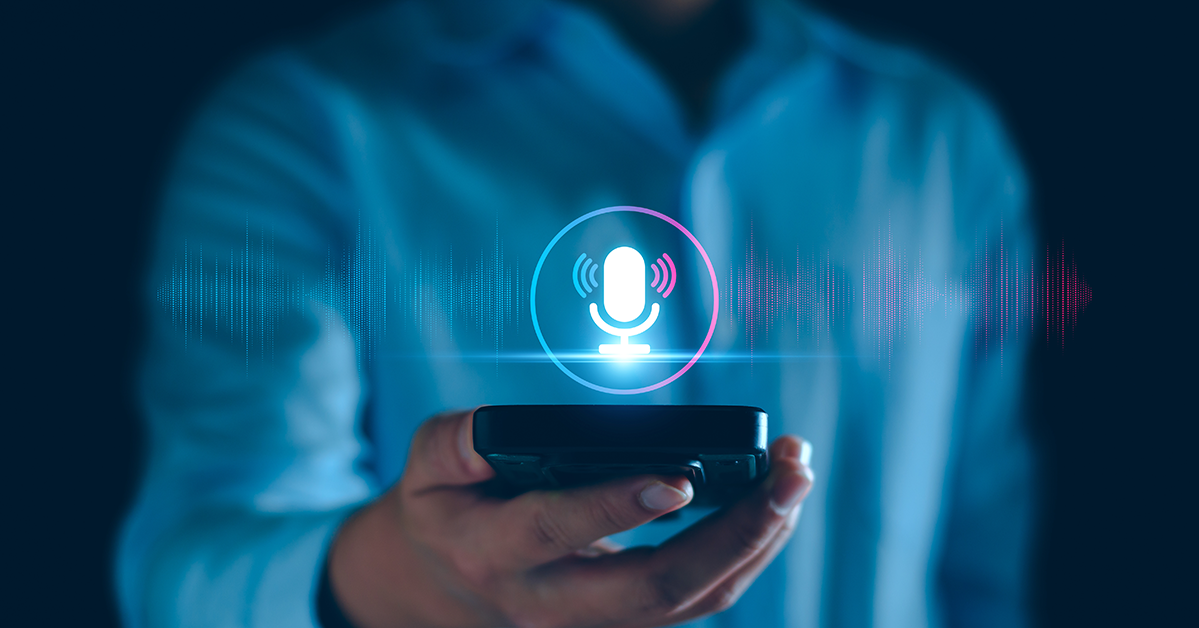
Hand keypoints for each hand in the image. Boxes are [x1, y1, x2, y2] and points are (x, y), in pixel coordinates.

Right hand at [327, 409, 814, 627]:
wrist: (446, 584)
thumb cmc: (447, 506)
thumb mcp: (429, 463)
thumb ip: (460, 439)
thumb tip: (511, 424)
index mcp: (492, 552)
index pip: (556, 532)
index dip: (615, 507)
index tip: (678, 477)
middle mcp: (549, 602)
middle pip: (653, 589)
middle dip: (733, 535)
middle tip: (789, 475)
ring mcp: (594, 622)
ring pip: (691, 600)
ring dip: (755, 542)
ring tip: (796, 476)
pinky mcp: (628, 621)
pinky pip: (700, 599)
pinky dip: (746, 553)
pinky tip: (777, 503)